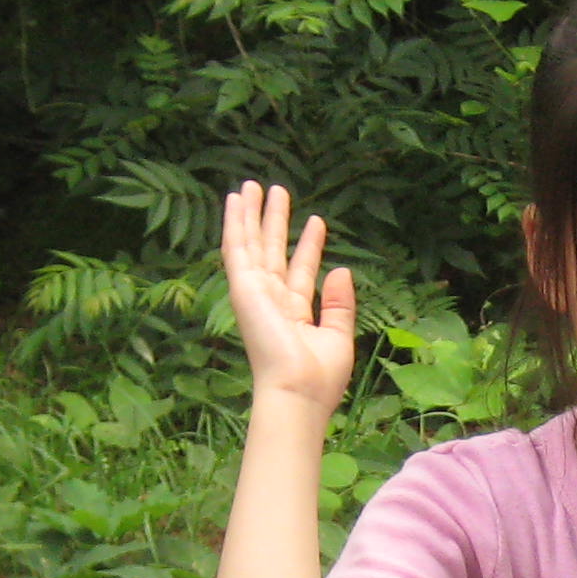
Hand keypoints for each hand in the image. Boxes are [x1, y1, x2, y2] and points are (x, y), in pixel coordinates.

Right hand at [220, 181, 356, 413]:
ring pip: (251, 244)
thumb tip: (341, 269)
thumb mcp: (338, 336)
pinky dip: (235, 222)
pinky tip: (235, 199)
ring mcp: (254, 294)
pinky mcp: (243, 289)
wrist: (298, 392)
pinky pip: (237, 248)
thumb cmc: (320, 377)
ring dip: (252, 214)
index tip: (316, 221)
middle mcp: (271, 302)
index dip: (309, 246)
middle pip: (272, 252)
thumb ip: (339, 303)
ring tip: (254, 185)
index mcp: (293, 315)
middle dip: (275, 222)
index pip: (300, 272)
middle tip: (276, 191)